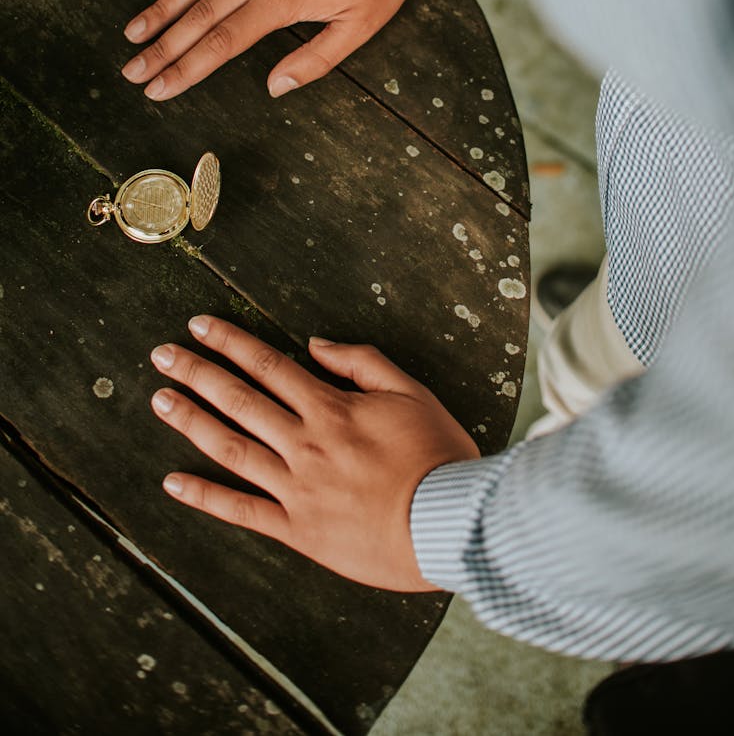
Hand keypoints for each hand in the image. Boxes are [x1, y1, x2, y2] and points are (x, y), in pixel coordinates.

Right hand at [122, 0, 415, 100]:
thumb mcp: (360, 26)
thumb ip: (315, 60)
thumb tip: (275, 87)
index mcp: (281, 2)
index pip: (222, 43)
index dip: (186, 69)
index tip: (159, 88)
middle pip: (198, 17)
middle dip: (161, 48)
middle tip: (132, 72)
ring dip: (160, 9)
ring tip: (133, 33)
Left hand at [149, 317, 478, 589]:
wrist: (449, 525)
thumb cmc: (437, 456)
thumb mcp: (411, 392)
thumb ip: (361, 363)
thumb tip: (314, 345)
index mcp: (330, 408)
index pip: (268, 365)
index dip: (230, 342)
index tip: (199, 327)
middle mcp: (305, 443)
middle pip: (239, 400)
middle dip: (197, 373)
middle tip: (162, 355)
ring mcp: (297, 488)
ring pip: (232, 448)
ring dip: (191, 422)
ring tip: (159, 400)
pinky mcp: (299, 531)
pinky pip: (242, 512)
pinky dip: (205, 497)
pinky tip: (173, 483)